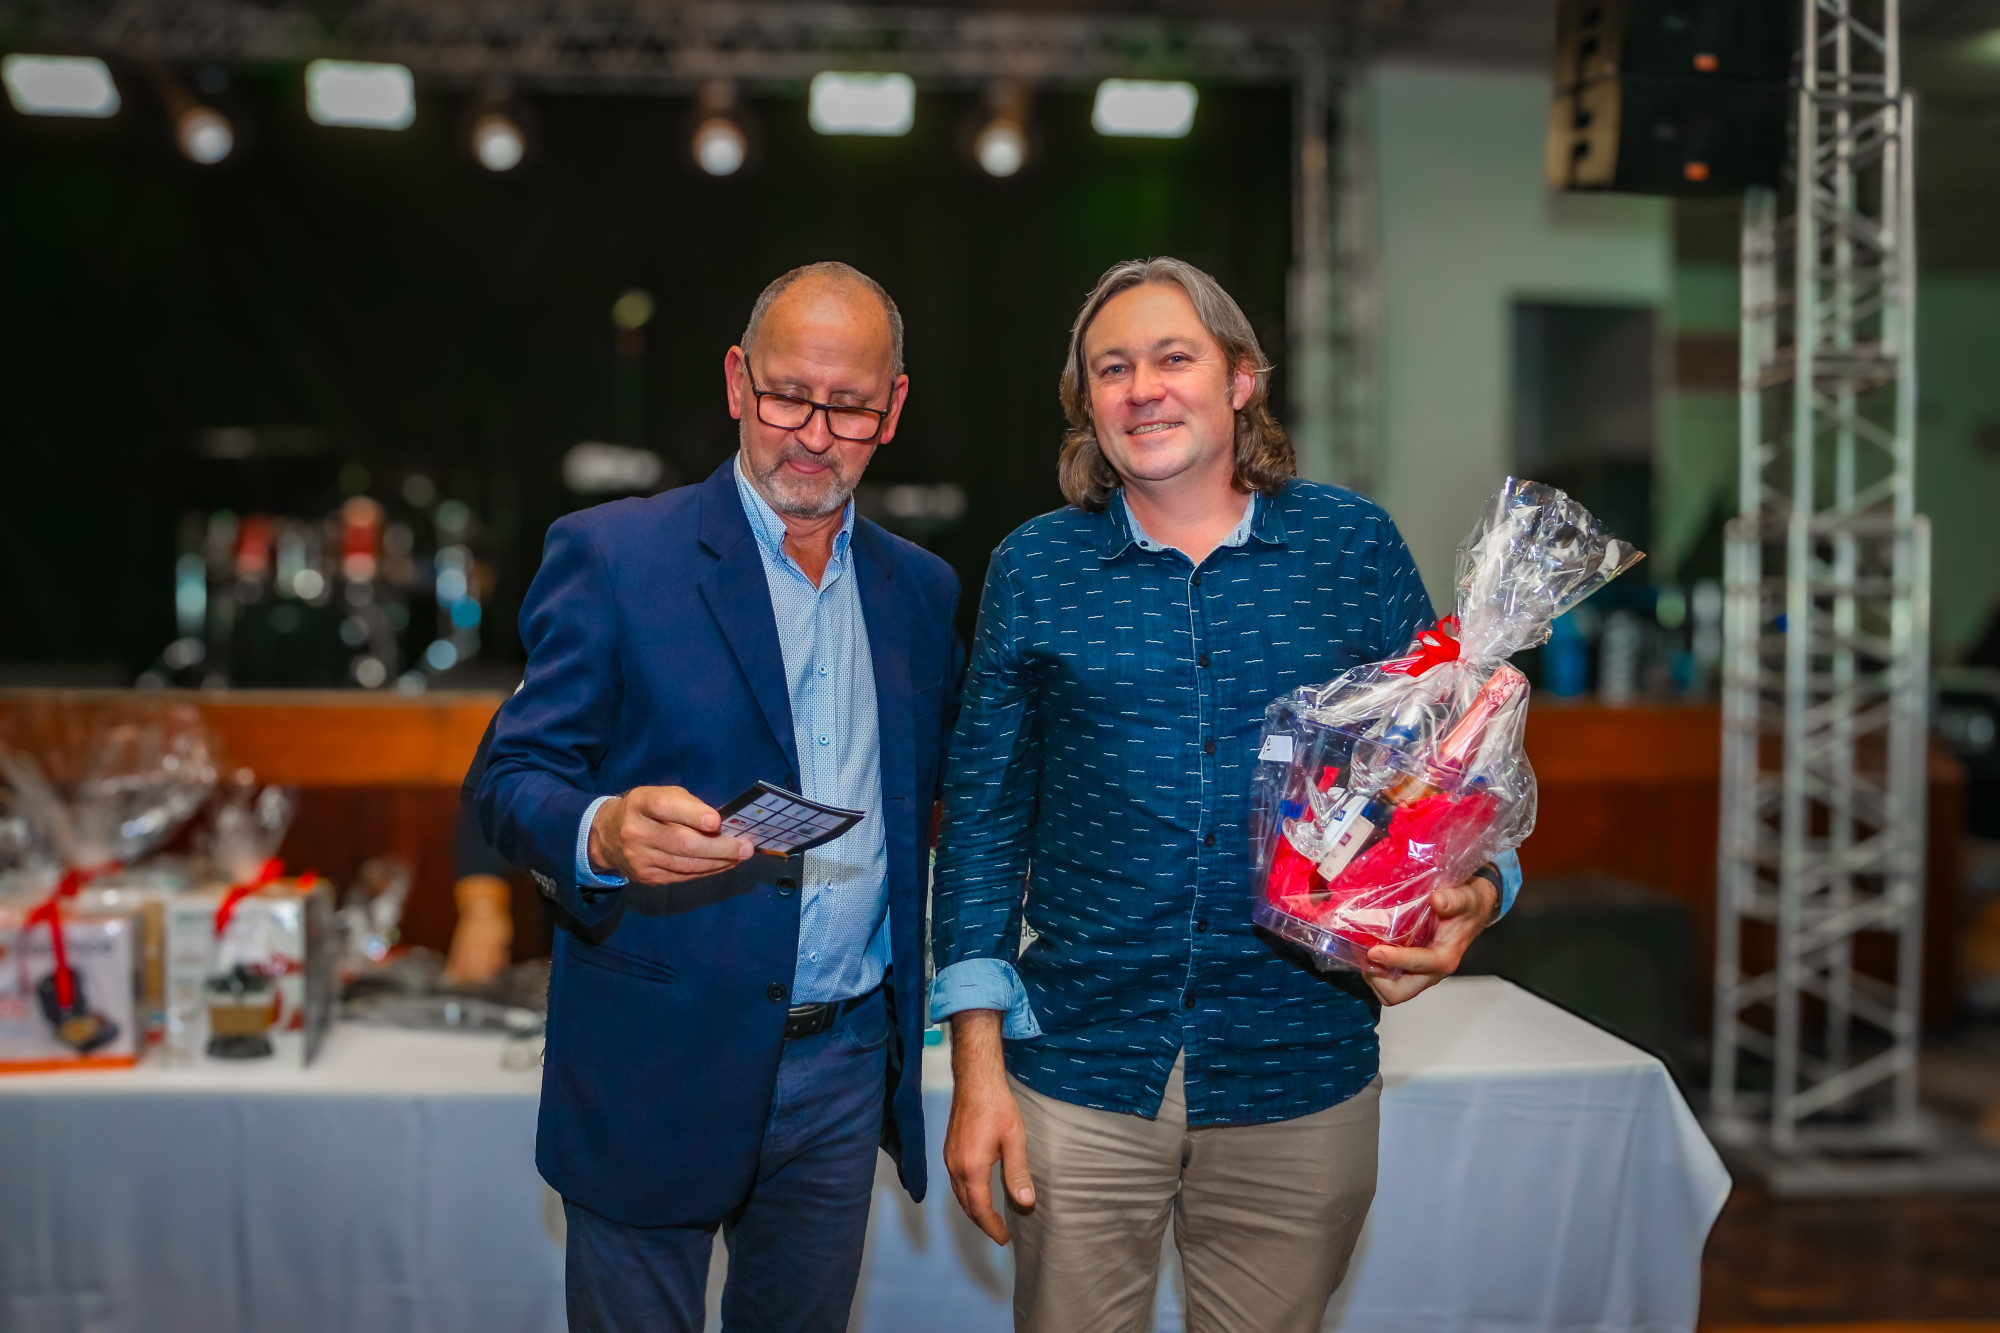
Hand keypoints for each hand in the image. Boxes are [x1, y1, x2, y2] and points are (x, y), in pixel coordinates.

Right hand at [588, 786, 753, 883]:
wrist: (607, 835)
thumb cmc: (645, 810)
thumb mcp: (660, 795)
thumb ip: (687, 804)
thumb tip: (720, 822)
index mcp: (640, 804)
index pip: (665, 808)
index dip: (692, 814)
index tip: (717, 821)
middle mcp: (636, 832)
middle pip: (682, 843)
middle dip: (719, 847)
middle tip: (746, 848)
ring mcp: (639, 858)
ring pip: (685, 865)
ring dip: (718, 862)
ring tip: (740, 856)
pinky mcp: (646, 877)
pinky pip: (682, 877)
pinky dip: (706, 871)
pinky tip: (723, 864)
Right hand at [943, 1010, 1035, 1244]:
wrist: (975, 1080)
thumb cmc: (997, 1107)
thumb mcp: (1014, 1141)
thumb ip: (1018, 1174)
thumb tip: (1025, 1203)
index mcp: (972, 1167)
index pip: (980, 1208)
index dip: (992, 1227)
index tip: (1004, 1239)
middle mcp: (955, 1166)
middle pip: (967, 1205)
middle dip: (982, 1222)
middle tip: (999, 1233)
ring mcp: (949, 1157)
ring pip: (959, 1194)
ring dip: (973, 1209)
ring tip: (990, 1218)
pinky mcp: (949, 1149)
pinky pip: (956, 1181)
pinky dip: (967, 1194)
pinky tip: (978, 1192)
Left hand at [1361, 869, 1499, 1005]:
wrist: (1471, 911)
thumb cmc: (1468, 907)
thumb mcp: (1466, 898)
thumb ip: (1454, 900)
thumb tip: (1438, 900)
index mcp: (1445, 957)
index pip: (1418, 966)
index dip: (1395, 960)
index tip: (1374, 950)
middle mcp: (1431, 971)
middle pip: (1399, 993)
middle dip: (1378, 979)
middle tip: (1366, 955)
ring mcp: (1419, 973)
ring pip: (1389, 992)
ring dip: (1374, 976)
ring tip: (1365, 952)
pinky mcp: (1410, 969)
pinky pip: (1387, 981)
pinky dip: (1374, 971)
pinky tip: (1370, 949)